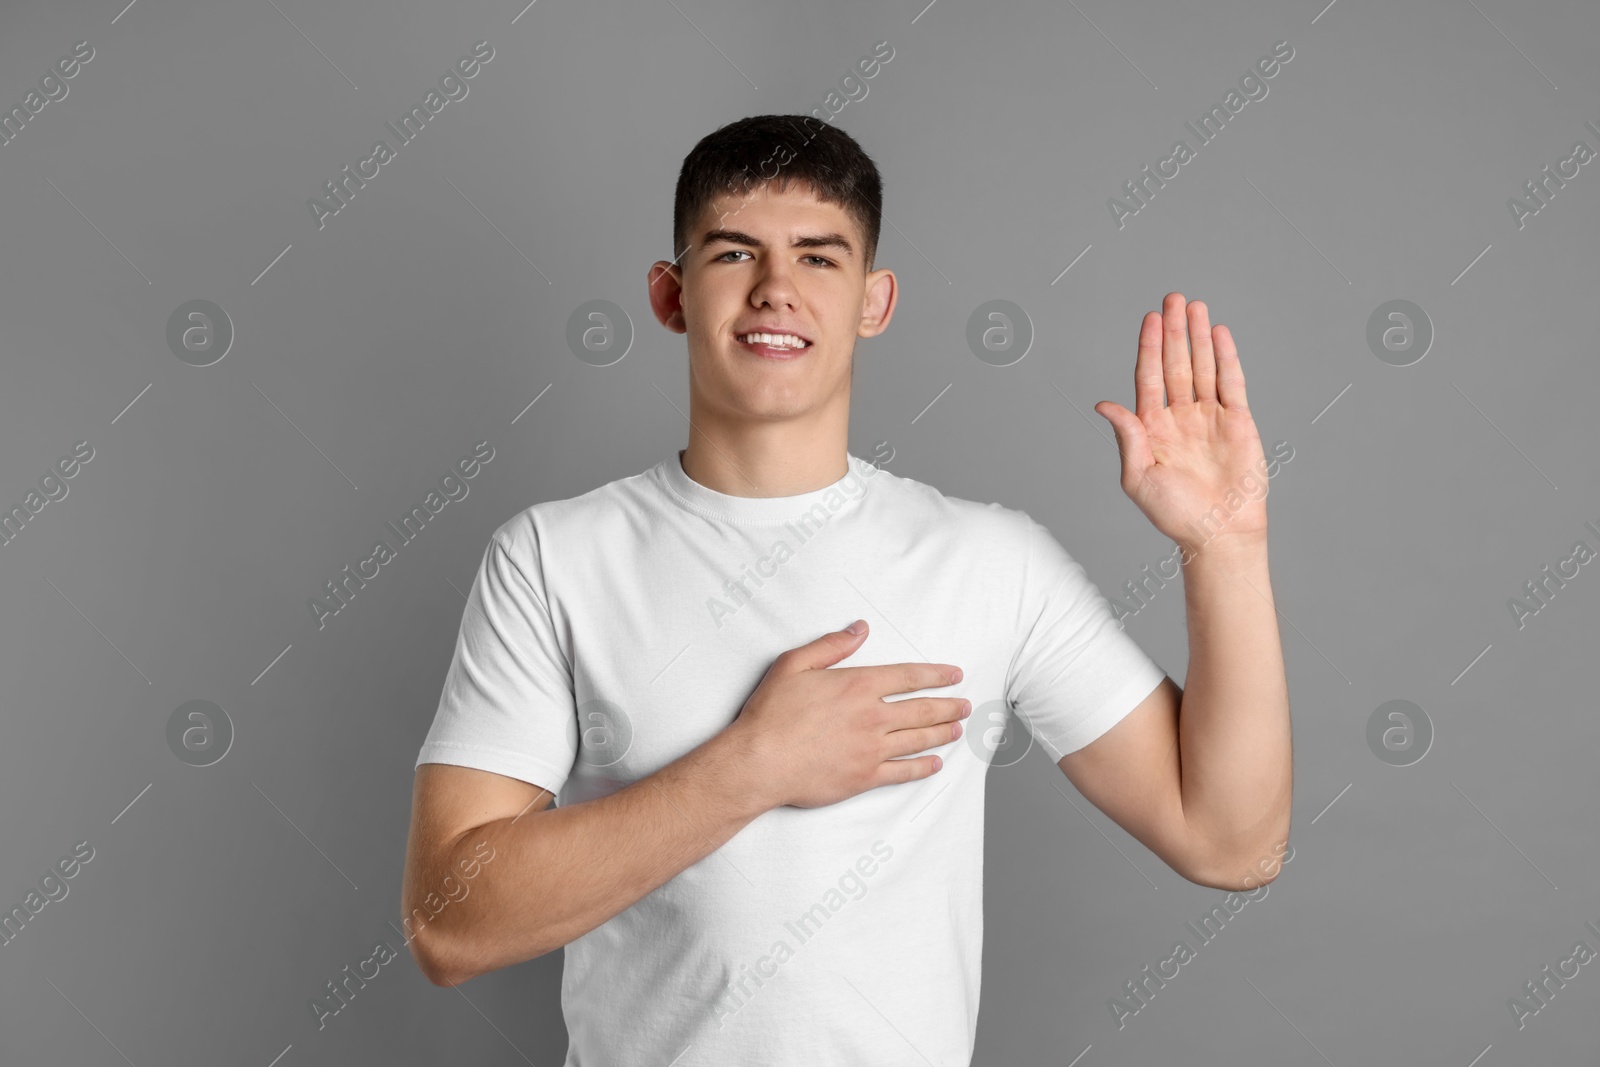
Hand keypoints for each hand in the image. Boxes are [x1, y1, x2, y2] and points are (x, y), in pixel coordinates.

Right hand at [728, 621, 968, 809]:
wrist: (759, 761)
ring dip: (942, 733)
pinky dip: (923, 767)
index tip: (955, 675)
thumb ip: (831, 645)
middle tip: (965, 704)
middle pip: (922, 709)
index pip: (909, 676)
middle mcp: (872, 717)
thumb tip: (860, 630)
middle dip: (949, 705)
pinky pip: (903, 772)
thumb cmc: (771, 714)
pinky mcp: (864, 778)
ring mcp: (871, 749)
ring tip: (957, 729)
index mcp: (858, 686)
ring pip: (918, 739)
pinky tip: (935, 764)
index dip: (936, 674)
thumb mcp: (793, 665)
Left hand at [1094, 293, 1269, 557]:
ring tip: (1194, 306)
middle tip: (1172, 298)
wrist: (1218, 533)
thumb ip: (1127, 437)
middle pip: (1176, 364)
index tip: (1150, 318)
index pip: (1150, 377)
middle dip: (1174, 331)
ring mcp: (1210, 418)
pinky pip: (1231, 383)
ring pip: (1203, 367)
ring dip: (1198, 336)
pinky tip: (1218, 334)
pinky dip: (1226, 357)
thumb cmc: (1174, 513)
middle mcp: (1180, 418)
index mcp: (1153, 428)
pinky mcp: (1238, 423)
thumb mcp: (1138, 477)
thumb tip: (1104, 404)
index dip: (1149, 347)